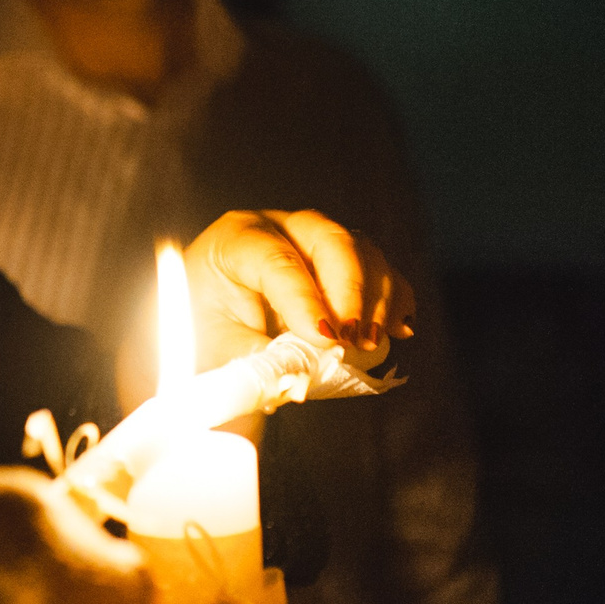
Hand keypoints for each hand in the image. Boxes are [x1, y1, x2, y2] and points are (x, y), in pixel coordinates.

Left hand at [187, 209, 413, 369]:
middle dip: (349, 290)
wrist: (209, 339)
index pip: (275, 257)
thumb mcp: (219, 355)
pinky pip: (381, 270)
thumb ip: (260, 364)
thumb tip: (304, 375)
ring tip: (370, 344)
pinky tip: (397, 329)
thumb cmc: (207, 342)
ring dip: (376, 298)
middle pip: (328, 239)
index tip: (324, 339)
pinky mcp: (344, 264)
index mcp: (233, 240)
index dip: (303, 298)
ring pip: (362, 251)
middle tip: (352, 339)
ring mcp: (314, 241)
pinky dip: (395, 299)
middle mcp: (278, 229)